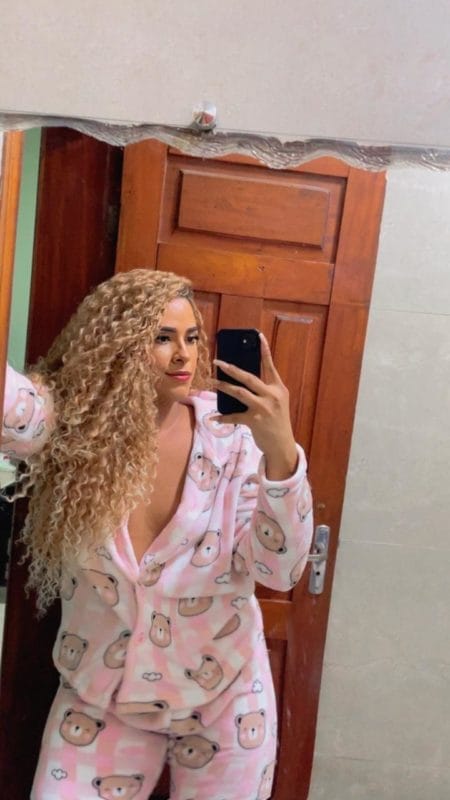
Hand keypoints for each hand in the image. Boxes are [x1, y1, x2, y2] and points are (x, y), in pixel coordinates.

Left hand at [211, 333, 297, 479]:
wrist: (282, 445)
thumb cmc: (277, 421)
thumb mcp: (277, 402)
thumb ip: (265, 390)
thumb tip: (243, 379)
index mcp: (278, 388)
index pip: (270, 366)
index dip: (264, 350)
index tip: (258, 336)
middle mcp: (272, 395)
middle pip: (249, 377)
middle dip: (231, 368)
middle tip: (217, 362)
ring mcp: (263, 408)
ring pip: (239, 392)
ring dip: (223, 386)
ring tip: (212, 382)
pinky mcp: (254, 421)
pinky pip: (234, 416)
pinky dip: (223, 417)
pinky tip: (214, 418)